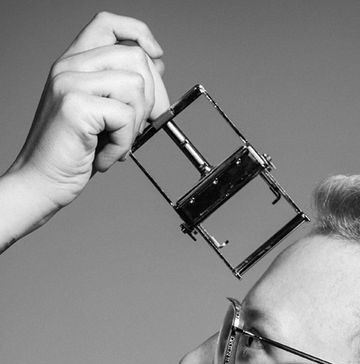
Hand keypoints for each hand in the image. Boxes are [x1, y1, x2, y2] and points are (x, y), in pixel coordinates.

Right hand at [1, 12, 169, 247]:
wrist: (41, 181)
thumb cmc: (72, 154)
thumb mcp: (101, 114)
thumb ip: (121, 88)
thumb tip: (157, 65)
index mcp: (75, 63)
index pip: (109, 24)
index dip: (140, 35)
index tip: (158, 58)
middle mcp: (70, 66)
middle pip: (136, 57)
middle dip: (152, 97)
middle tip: (138, 128)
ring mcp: (70, 83)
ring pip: (136, 87)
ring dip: (135, 125)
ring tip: (114, 143)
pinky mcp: (75, 106)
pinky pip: (126, 116)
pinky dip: (124, 143)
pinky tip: (105, 155)